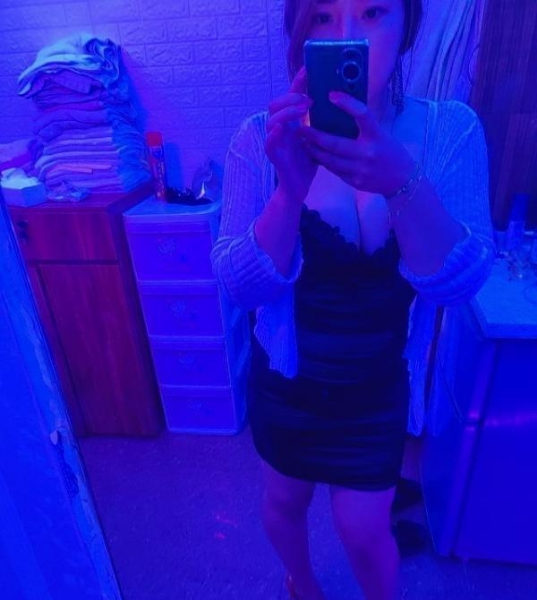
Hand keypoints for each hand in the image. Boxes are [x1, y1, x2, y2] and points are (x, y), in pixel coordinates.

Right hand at [265, 67, 317, 202]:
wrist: (299, 185)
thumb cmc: (309, 161)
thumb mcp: (319, 137)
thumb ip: (324, 122)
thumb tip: (344, 105)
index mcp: (292, 122)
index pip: (291, 97)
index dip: (298, 82)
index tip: (308, 69)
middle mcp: (281, 128)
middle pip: (276, 104)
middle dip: (291, 98)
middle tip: (308, 99)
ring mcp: (276, 141)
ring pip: (272, 120)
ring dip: (287, 112)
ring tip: (302, 110)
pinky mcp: (274, 155)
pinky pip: (269, 142)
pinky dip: (274, 134)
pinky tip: (283, 129)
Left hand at [298, 91, 415, 196]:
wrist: (401, 180)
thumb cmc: (389, 151)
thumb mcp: (381, 134)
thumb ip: (364, 126)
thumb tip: (341, 111)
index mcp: (376, 136)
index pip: (362, 115)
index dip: (347, 104)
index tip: (331, 95)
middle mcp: (368, 152)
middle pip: (335, 144)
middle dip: (315, 136)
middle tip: (301, 128)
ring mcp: (360, 169)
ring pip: (330, 160)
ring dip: (314, 151)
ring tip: (303, 143)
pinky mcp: (355, 181)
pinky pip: (335, 171)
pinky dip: (324, 162)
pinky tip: (316, 155)